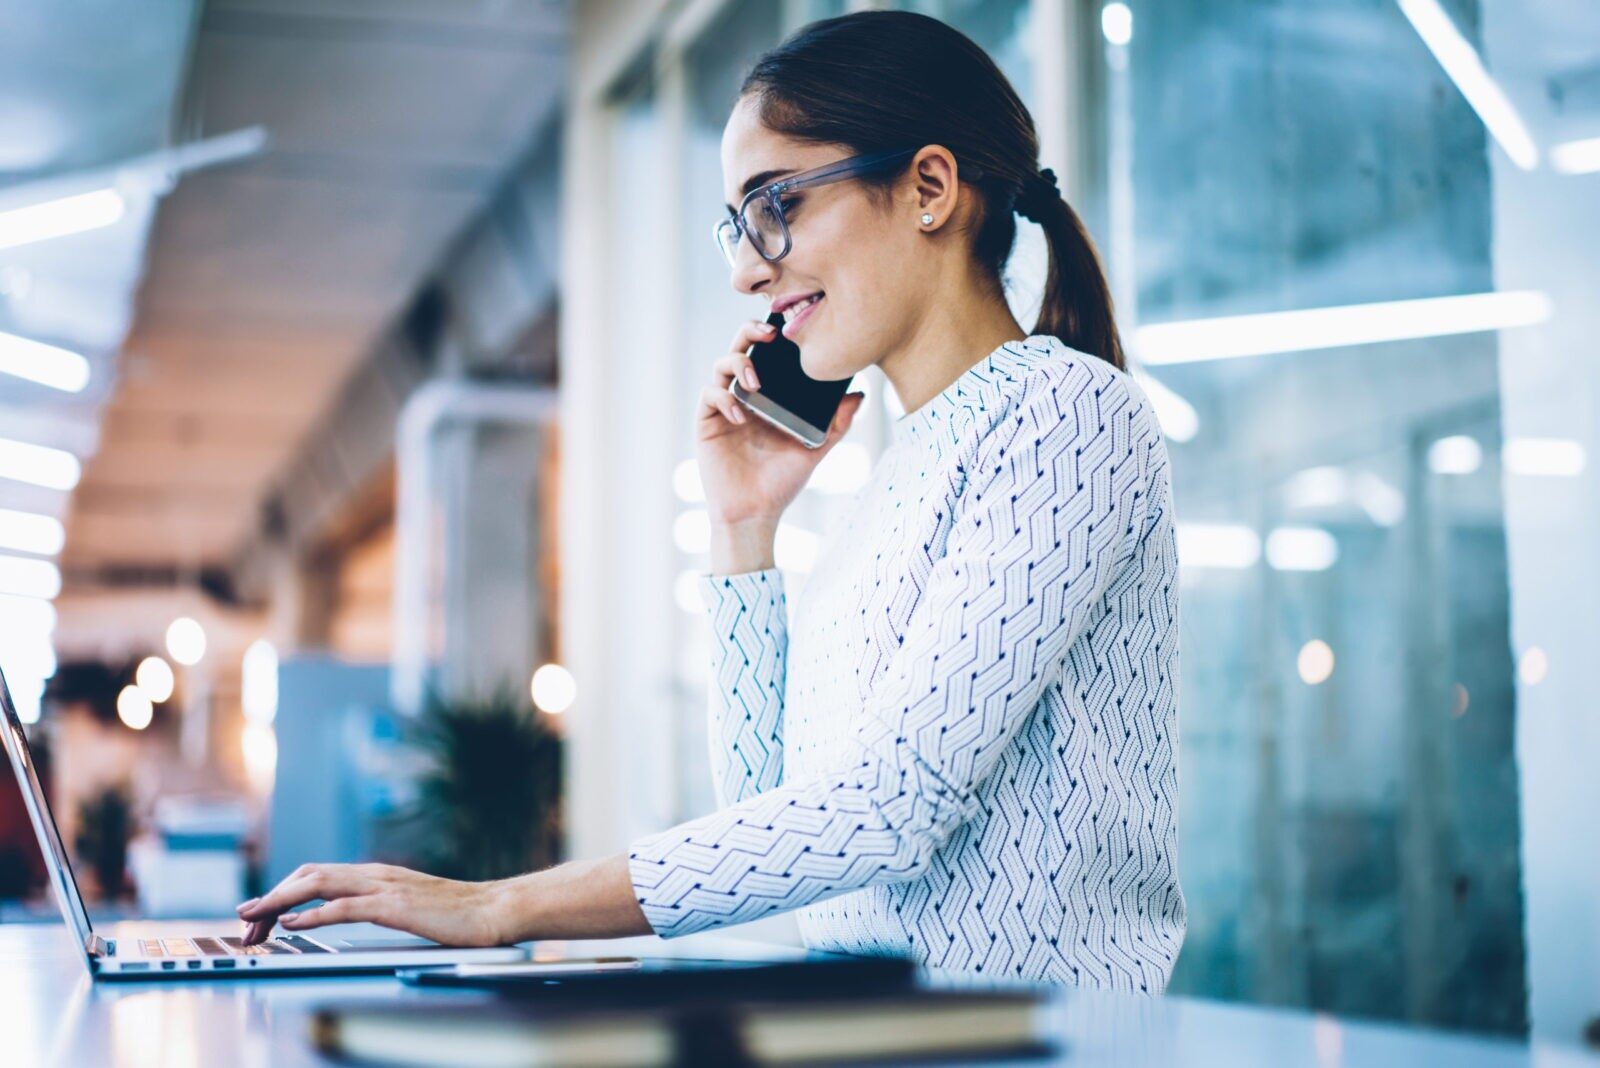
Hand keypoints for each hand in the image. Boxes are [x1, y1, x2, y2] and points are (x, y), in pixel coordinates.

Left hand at [235, 863, 507, 946]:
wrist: (496, 909)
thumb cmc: (459, 914)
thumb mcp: (410, 906)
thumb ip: (381, 904)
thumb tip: (352, 914)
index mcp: (376, 874)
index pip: (316, 874)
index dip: (282, 892)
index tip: (259, 917)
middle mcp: (374, 873)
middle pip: (307, 874)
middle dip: (269, 897)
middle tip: (243, 921)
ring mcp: (384, 887)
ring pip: (317, 883)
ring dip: (278, 902)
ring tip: (252, 919)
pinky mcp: (394, 906)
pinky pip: (344, 907)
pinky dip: (312, 913)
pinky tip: (292, 923)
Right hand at [697, 318, 866, 527]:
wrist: (755, 512)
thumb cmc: (782, 481)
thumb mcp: (815, 448)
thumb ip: (837, 422)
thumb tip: (859, 394)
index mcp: (768, 395)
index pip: (767, 354)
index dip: (772, 334)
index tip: (790, 327)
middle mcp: (745, 395)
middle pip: (741, 348)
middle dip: (750, 333)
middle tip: (769, 335)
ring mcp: (724, 406)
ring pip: (721, 365)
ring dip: (738, 365)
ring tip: (755, 382)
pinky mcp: (706, 422)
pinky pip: (709, 394)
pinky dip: (723, 396)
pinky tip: (740, 414)